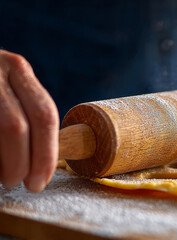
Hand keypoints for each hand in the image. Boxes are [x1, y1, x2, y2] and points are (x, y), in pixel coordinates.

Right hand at [0, 50, 58, 191]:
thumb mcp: (7, 87)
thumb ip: (25, 112)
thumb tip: (44, 161)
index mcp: (17, 69)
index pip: (44, 114)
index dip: (46, 154)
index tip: (41, 180)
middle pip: (15, 127)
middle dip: (19, 164)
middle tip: (16, 182)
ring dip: (0, 164)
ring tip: (0, 176)